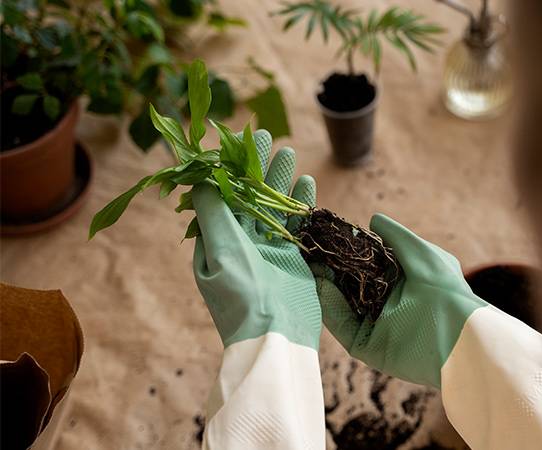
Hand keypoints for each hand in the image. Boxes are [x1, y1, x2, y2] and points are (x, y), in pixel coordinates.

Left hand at [192, 130, 320, 349]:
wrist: (276, 335)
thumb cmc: (242, 295)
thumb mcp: (220, 250)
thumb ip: (212, 212)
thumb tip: (198, 177)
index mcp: (214, 243)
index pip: (219, 197)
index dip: (225, 168)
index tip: (232, 141)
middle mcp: (238, 245)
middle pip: (247, 196)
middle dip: (255, 167)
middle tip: (263, 134)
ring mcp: (266, 252)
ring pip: (272, 207)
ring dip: (279, 180)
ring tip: (288, 151)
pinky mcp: (292, 260)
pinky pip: (295, 225)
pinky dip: (300, 205)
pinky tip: (307, 184)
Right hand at [314, 214, 486, 386]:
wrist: (458, 336)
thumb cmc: (444, 289)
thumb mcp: (420, 252)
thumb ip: (394, 236)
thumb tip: (373, 220)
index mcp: (404, 282)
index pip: (367, 266)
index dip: (347, 253)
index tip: (328, 239)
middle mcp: (389, 304)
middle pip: (351, 285)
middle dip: (330, 270)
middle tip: (311, 252)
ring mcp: (378, 327)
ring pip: (342, 305)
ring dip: (325, 286)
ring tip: (309, 265)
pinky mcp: (369, 348)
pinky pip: (343, 326)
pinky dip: (328, 308)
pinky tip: (319, 286)